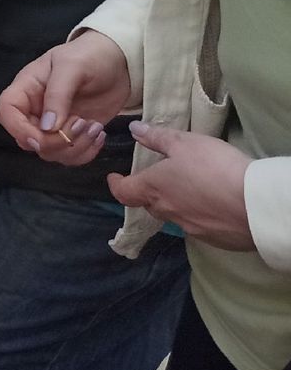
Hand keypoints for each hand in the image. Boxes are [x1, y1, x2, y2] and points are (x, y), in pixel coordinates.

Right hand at [0, 30, 131, 165]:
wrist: (117, 62)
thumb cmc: (90, 56)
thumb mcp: (72, 66)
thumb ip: (58, 94)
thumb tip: (47, 127)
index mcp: (27, 88)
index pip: (6, 112)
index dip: (17, 129)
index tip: (41, 138)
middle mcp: (35, 109)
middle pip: (27, 139)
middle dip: (55, 142)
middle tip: (82, 124)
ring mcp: (54, 125)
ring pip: (49, 152)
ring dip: (74, 147)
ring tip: (95, 127)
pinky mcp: (73, 135)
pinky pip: (69, 156)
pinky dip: (86, 153)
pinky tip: (99, 134)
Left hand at [110, 123, 257, 250]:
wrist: (255, 206)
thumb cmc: (214, 168)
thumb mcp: (185, 144)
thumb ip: (158, 138)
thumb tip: (134, 130)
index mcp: (154, 189)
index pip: (124, 192)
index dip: (116, 185)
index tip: (114, 178)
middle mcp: (168, 211)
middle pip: (149, 204)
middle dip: (148, 194)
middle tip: (157, 181)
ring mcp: (191, 229)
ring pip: (174, 216)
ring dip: (175, 205)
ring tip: (187, 191)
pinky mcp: (214, 240)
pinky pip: (199, 226)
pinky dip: (199, 216)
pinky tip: (212, 207)